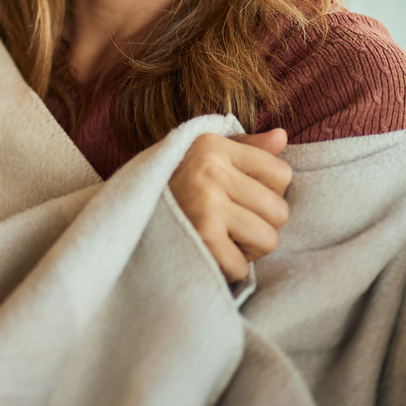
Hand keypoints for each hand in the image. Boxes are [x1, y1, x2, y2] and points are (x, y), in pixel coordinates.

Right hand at [168, 129, 291, 281]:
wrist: (122, 221)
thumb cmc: (174, 190)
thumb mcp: (204, 159)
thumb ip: (245, 149)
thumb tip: (282, 136)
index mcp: (213, 146)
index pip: (282, 174)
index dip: (265, 192)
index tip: (235, 196)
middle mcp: (209, 171)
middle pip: (279, 211)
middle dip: (258, 224)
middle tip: (225, 222)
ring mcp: (205, 204)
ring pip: (267, 240)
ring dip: (245, 249)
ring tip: (217, 236)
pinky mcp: (201, 238)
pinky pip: (242, 267)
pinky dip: (227, 268)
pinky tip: (207, 253)